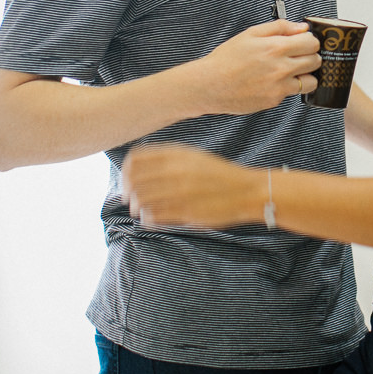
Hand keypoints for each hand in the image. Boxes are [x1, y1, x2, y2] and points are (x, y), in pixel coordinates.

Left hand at [122, 144, 263, 227]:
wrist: (247, 191)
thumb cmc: (218, 175)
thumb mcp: (194, 157)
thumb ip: (168, 159)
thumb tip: (138, 168)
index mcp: (177, 154)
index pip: (135, 160)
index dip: (126, 172)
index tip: (128, 182)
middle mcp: (176, 171)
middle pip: (135, 181)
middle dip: (128, 192)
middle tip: (131, 200)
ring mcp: (180, 191)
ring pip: (142, 200)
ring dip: (137, 207)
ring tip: (141, 211)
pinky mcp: (185, 211)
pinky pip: (154, 216)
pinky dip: (148, 219)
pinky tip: (152, 219)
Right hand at [195, 20, 319, 115]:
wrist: (210, 84)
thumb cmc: (227, 59)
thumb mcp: (251, 34)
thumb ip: (279, 27)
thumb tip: (301, 27)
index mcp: (276, 47)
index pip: (311, 43)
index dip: (309, 41)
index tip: (304, 42)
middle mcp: (281, 67)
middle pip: (315, 61)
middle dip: (311, 56)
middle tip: (299, 56)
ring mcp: (279, 86)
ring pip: (311, 81)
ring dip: (306, 75)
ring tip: (293, 71)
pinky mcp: (275, 100)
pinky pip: (292, 92)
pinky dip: (288, 87)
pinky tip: (275, 81)